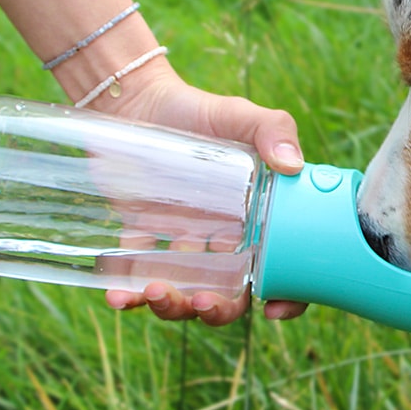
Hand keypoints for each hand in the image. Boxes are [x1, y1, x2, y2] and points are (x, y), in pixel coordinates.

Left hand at [100, 60, 308, 324]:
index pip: (280, 265)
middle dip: (217, 309)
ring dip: (171, 303)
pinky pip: (137, 270)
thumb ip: (272, 129)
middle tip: (201, 303)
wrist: (139, 100)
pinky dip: (127, 289)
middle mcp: (222, 235)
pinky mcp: (142, 234)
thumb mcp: (239, 114)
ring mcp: (181, 238)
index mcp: (254, 216)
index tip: (272, 309)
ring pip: (183, 287)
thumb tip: (293, 165)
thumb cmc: (196, 108)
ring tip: (154, 292)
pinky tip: (117, 296)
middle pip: (228, 291)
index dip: (287, 294)